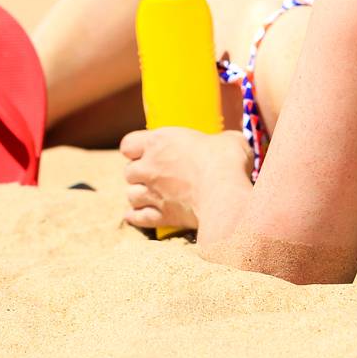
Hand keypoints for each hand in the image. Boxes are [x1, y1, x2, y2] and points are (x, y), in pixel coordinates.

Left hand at [120, 127, 251, 232]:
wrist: (225, 195)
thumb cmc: (226, 161)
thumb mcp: (228, 139)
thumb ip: (219, 141)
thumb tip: (227, 144)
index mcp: (160, 141)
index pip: (128, 144)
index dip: (135, 148)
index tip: (148, 150)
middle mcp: (149, 167)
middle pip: (128, 171)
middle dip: (139, 173)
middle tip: (157, 173)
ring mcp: (152, 194)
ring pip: (130, 196)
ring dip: (139, 195)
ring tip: (153, 194)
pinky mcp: (160, 216)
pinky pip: (137, 218)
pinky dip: (137, 217)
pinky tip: (141, 215)